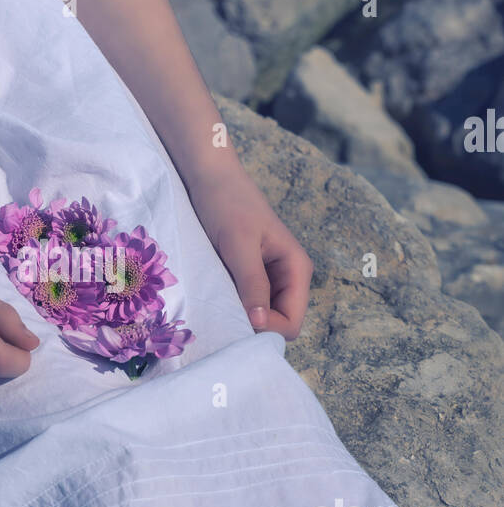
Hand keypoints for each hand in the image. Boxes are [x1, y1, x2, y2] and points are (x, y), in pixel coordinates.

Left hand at [189, 160, 313, 339]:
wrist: (210, 175)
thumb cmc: (227, 204)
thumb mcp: (239, 245)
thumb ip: (252, 283)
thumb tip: (260, 324)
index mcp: (296, 269)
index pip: (292, 322)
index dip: (267, 330)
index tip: (235, 322)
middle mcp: (288, 276)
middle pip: (278, 323)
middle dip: (254, 327)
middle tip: (222, 319)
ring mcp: (269, 276)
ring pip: (261, 316)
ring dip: (241, 317)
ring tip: (217, 307)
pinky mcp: (249, 273)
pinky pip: (246, 302)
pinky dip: (232, 306)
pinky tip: (215, 299)